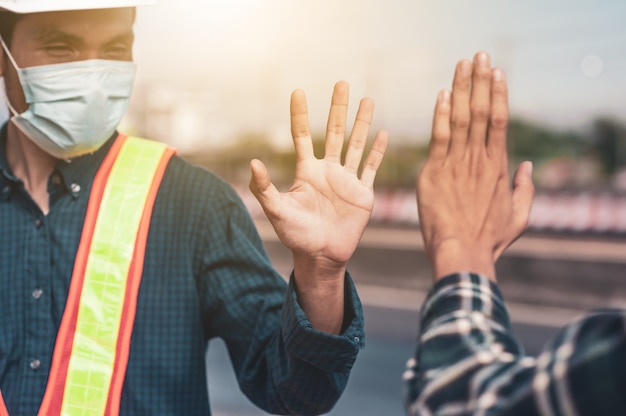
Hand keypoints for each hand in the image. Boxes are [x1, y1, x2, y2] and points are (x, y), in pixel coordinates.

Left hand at [250, 81, 387, 272]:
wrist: (321, 256)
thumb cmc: (296, 235)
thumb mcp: (276, 210)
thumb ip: (263, 187)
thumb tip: (253, 161)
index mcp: (307, 171)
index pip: (302, 135)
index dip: (300, 114)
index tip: (298, 91)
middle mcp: (328, 170)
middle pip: (334, 132)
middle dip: (338, 108)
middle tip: (341, 83)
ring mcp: (347, 180)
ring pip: (357, 144)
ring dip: (363, 123)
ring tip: (367, 99)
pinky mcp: (363, 193)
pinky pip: (372, 168)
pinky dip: (378, 152)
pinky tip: (384, 133)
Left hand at [416, 52, 534, 280]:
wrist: (462, 253)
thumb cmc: (489, 239)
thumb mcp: (519, 216)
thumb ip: (524, 188)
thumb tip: (528, 166)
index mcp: (498, 167)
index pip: (499, 121)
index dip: (498, 94)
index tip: (497, 72)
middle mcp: (479, 160)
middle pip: (482, 112)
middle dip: (481, 81)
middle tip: (480, 55)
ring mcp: (456, 165)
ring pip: (462, 118)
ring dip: (462, 88)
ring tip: (463, 64)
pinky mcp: (435, 173)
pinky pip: (439, 138)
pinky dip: (442, 115)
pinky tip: (443, 94)